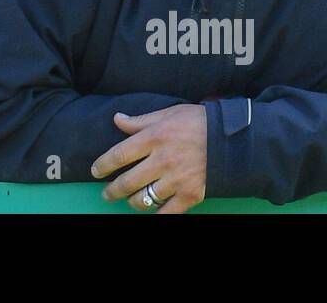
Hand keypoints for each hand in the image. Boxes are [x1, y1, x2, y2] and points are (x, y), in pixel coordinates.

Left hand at [91, 105, 206, 213]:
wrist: (231, 139)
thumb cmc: (198, 121)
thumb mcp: (168, 113)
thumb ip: (141, 120)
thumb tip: (117, 119)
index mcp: (154, 138)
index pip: (119, 155)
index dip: (103, 165)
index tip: (95, 171)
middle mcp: (162, 161)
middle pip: (128, 181)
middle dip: (112, 191)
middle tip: (106, 194)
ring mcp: (176, 180)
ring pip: (144, 199)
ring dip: (132, 202)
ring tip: (129, 201)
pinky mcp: (190, 195)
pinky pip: (167, 212)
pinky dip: (157, 214)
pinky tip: (151, 211)